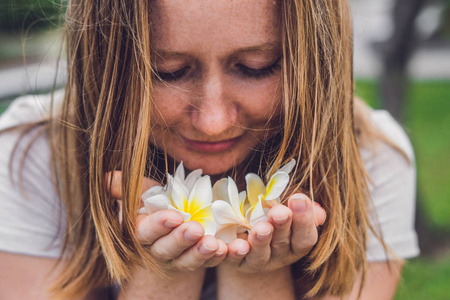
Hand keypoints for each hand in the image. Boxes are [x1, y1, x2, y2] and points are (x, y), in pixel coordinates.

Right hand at [106, 171, 227, 271]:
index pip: (145, 232)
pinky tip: (229, 250)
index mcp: (141, 233)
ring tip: (214, 244)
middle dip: (180, 240)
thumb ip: (126, 188)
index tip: (174, 215)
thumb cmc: (156, 204)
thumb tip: (108, 177)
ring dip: (201, 254)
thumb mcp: (142, 193)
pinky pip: (208, 263)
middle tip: (195, 229)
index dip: (158, 225)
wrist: (172, 224)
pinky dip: (219, 258)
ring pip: (187, 261)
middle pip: (166, 250)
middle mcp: (157, 250)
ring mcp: (178, 260)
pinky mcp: (198, 262)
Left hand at [223, 193, 325, 272]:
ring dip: (260, 241)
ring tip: (260, 228)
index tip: (298, 199)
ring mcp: (256, 262)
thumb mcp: (288, 208)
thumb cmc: (271, 214)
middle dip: (282, 227)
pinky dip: (232, 253)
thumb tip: (318, 211)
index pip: (305, 237)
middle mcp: (278, 256)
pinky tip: (232, 246)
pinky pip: (232, 260)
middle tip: (279, 212)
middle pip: (282, 244)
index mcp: (295, 244)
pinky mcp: (234, 262)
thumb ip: (301, 208)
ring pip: (260, 255)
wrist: (243, 232)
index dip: (304, 220)